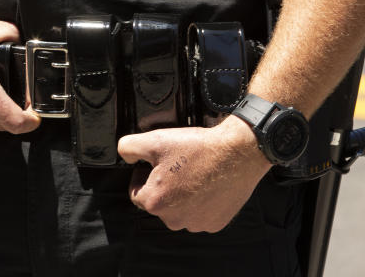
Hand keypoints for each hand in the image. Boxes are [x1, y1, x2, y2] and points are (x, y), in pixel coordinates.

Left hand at [117, 116, 271, 232]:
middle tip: (177, 166)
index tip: (157, 164)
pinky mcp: (215, 223)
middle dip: (163, 186)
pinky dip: (201, 202)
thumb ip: (129, 147)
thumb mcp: (155, 139)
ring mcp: (196, 224)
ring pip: (179, 211)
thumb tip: (126, 156)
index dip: (144, 175)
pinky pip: (200, 214)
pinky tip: (207, 184)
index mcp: (155, 202)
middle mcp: (174, 220)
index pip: (136, 193)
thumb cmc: (197, 148)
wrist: (238, 153)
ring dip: (182, 196)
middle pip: (159, 204)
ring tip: (193, 173)